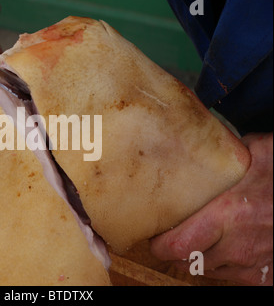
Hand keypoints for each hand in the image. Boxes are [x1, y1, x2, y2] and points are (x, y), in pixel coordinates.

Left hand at [150, 132, 272, 285]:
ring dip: (198, 255)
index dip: (158, 242)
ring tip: (200, 236)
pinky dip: (223, 264)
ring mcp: (252, 264)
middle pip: (185, 261)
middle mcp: (237, 245)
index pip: (174, 245)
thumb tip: (195, 142)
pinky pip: (231, 277)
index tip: (155, 231)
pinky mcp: (266, 276)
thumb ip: (223, 153)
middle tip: (171, 235)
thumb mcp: (260, 152)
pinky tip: (227, 246)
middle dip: (173, 250)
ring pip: (207, 269)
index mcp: (227, 213)